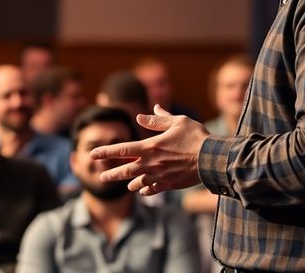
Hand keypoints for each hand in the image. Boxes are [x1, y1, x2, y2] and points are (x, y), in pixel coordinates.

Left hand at [90, 104, 209, 195]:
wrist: (213, 160)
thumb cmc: (196, 137)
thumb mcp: (177, 122)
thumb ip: (158, 120)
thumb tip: (143, 114)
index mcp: (150, 147)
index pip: (121, 150)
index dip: (105, 151)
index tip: (92, 153)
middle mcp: (152, 164)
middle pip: (125, 170)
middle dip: (112, 174)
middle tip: (101, 176)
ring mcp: (160, 176)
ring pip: (138, 182)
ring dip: (130, 183)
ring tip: (126, 186)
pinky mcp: (170, 184)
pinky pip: (154, 189)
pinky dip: (147, 190)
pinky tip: (143, 191)